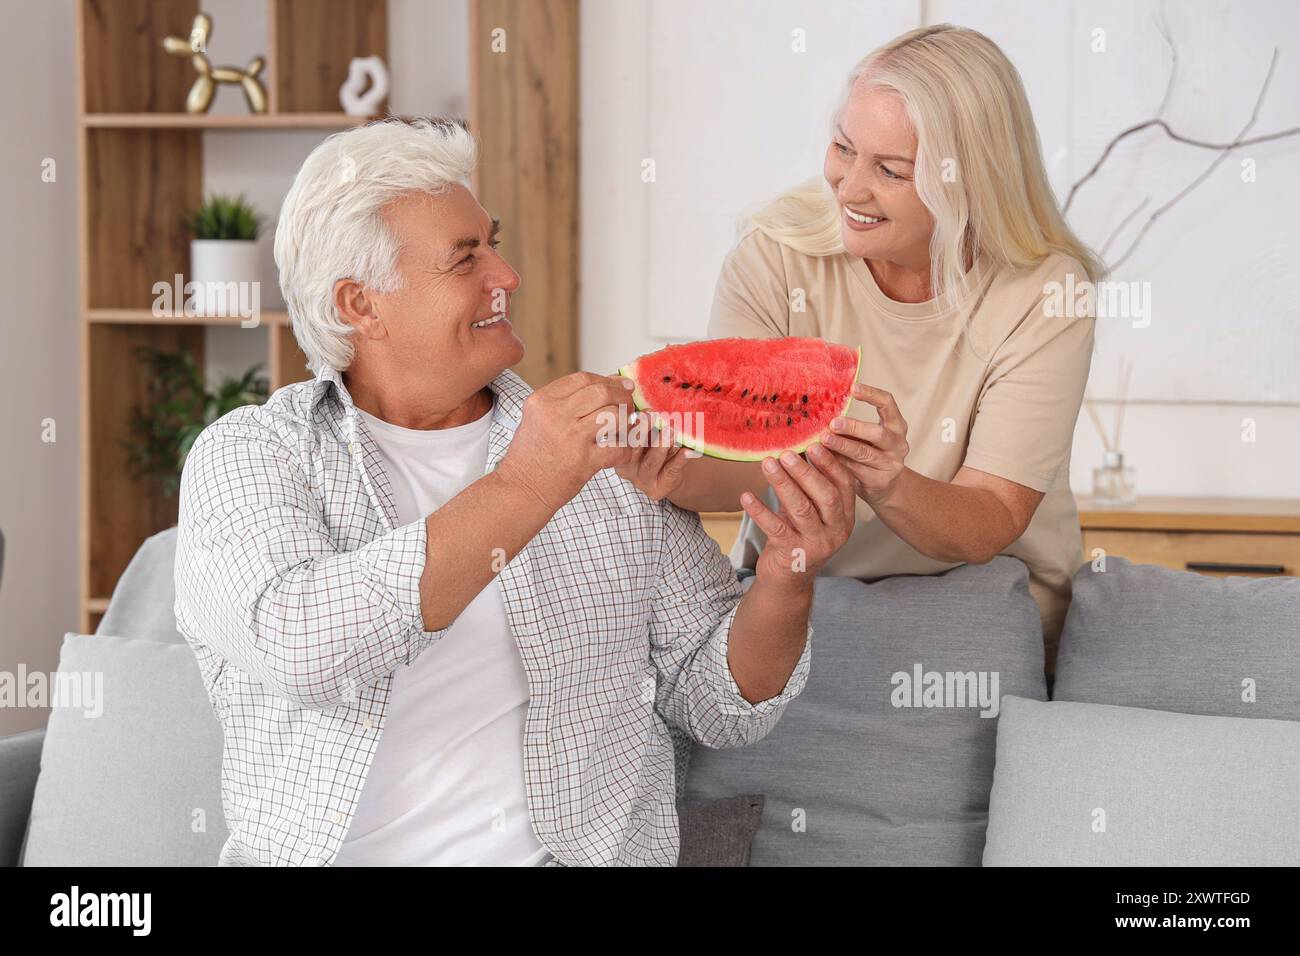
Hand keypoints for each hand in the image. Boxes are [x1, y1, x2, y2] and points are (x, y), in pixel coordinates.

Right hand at [496, 372, 636, 511]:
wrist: (521, 489)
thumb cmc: (531, 455)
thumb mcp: (537, 419)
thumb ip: (566, 402)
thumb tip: (607, 385)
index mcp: (542, 400)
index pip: (584, 378)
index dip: (607, 380)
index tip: (619, 386)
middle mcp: (555, 415)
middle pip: (601, 392)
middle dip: (622, 396)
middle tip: (629, 404)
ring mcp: (570, 437)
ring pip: (613, 414)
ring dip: (627, 420)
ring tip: (627, 426)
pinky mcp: (584, 461)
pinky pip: (619, 447)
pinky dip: (629, 448)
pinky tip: (627, 449)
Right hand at [613, 412, 693, 500]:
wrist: (669, 475)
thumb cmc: (655, 447)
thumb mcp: (648, 434)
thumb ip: (646, 424)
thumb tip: (650, 409)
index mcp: (617, 450)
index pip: (619, 436)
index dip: (629, 423)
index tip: (640, 411)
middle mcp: (625, 467)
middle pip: (632, 449)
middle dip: (642, 431)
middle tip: (652, 416)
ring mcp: (640, 481)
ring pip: (650, 462)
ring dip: (661, 445)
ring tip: (671, 431)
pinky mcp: (656, 490)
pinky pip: (669, 472)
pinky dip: (679, 460)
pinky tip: (687, 451)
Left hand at [746, 443, 854, 588]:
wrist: (789, 579)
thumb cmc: (800, 536)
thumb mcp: (811, 512)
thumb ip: (810, 487)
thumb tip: (798, 447)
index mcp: (845, 517)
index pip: (844, 485)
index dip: (830, 463)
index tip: (815, 443)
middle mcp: (836, 531)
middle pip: (825, 496)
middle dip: (806, 472)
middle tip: (787, 453)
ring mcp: (815, 544)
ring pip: (801, 509)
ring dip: (782, 484)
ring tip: (767, 464)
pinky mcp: (792, 553)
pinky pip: (775, 527)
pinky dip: (760, 510)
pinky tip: (746, 496)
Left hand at [821, 383, 909, 506]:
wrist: (883, 486)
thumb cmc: (868, 452)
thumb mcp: (866, 436)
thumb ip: (850, 424)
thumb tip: (820, 408)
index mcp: (896, 425)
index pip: (888, 403)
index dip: (872, 394)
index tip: (852, 388)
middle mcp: (898, 443)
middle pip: (878, 433)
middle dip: (854, 427)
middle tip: (833, 423)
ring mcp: (892, 463)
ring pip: (865, 453)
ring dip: (843, 445)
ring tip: (824, 440)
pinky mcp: (881, 481)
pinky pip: (856, 470)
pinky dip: (839, 463)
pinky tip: (824, 458)